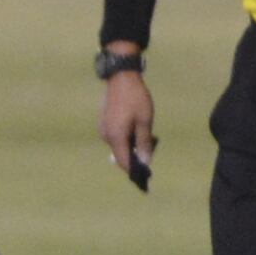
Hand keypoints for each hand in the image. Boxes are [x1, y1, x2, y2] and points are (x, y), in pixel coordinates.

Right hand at [99, 64, 156, 189]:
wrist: (121, 77)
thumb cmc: (136, 98)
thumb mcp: (145, 121)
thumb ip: (144, 143)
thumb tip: (145, 162)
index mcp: (116, 137)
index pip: (124, 162)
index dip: (135, 171)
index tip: (146, 177)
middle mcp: (106, 136)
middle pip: (121, 155)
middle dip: (136, 155)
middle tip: (152, 146)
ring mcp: (103, 129)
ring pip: (118, 145)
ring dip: (131, 144)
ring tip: (145, 131)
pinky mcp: (103, 123)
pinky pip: (115, 136)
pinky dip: (125, 137)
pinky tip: (135, 125)